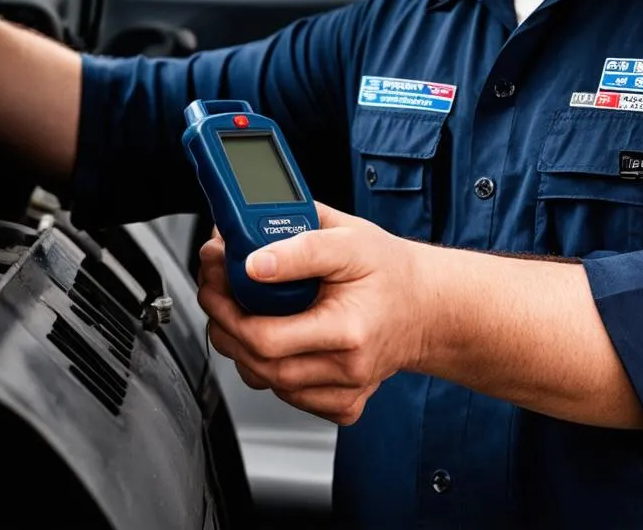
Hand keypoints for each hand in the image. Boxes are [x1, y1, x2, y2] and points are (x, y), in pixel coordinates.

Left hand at [197, 202, 424, 425]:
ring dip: (240, 347)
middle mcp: (348, 368)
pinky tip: (270, 339)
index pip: (267, 338)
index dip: (229, 311)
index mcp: (349, 329)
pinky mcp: (344, 403)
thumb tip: (254, 262)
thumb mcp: (348, 239)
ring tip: (234, 309)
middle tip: (215, 290)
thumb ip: (300, 247)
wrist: (426, 306)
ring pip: (268, 382)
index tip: (216, 280)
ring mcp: (346, 390)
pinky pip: (290, 397)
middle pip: (260, 364)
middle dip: (225, 325)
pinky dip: (269, 370)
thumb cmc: (388, 270)